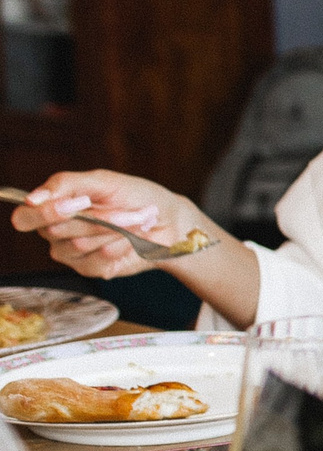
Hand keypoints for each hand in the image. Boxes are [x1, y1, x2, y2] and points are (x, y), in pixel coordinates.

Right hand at [10, 169, 212, 279]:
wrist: (169, 220)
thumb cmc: (135, 196)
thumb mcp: (103, 181)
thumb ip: (67, 185)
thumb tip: (33, 198)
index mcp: (52, 207)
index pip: (25, 217)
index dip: (45, 213)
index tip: (73, 204)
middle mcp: (54, 233)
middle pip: (56, 230)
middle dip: (97, 218)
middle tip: (126, 210)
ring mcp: (71, 254)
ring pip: (78, 245)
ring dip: (114, 231)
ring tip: (136, 221)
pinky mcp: (91, 269)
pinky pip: (97, 260)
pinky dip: (120, 246)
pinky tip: (133, 239)